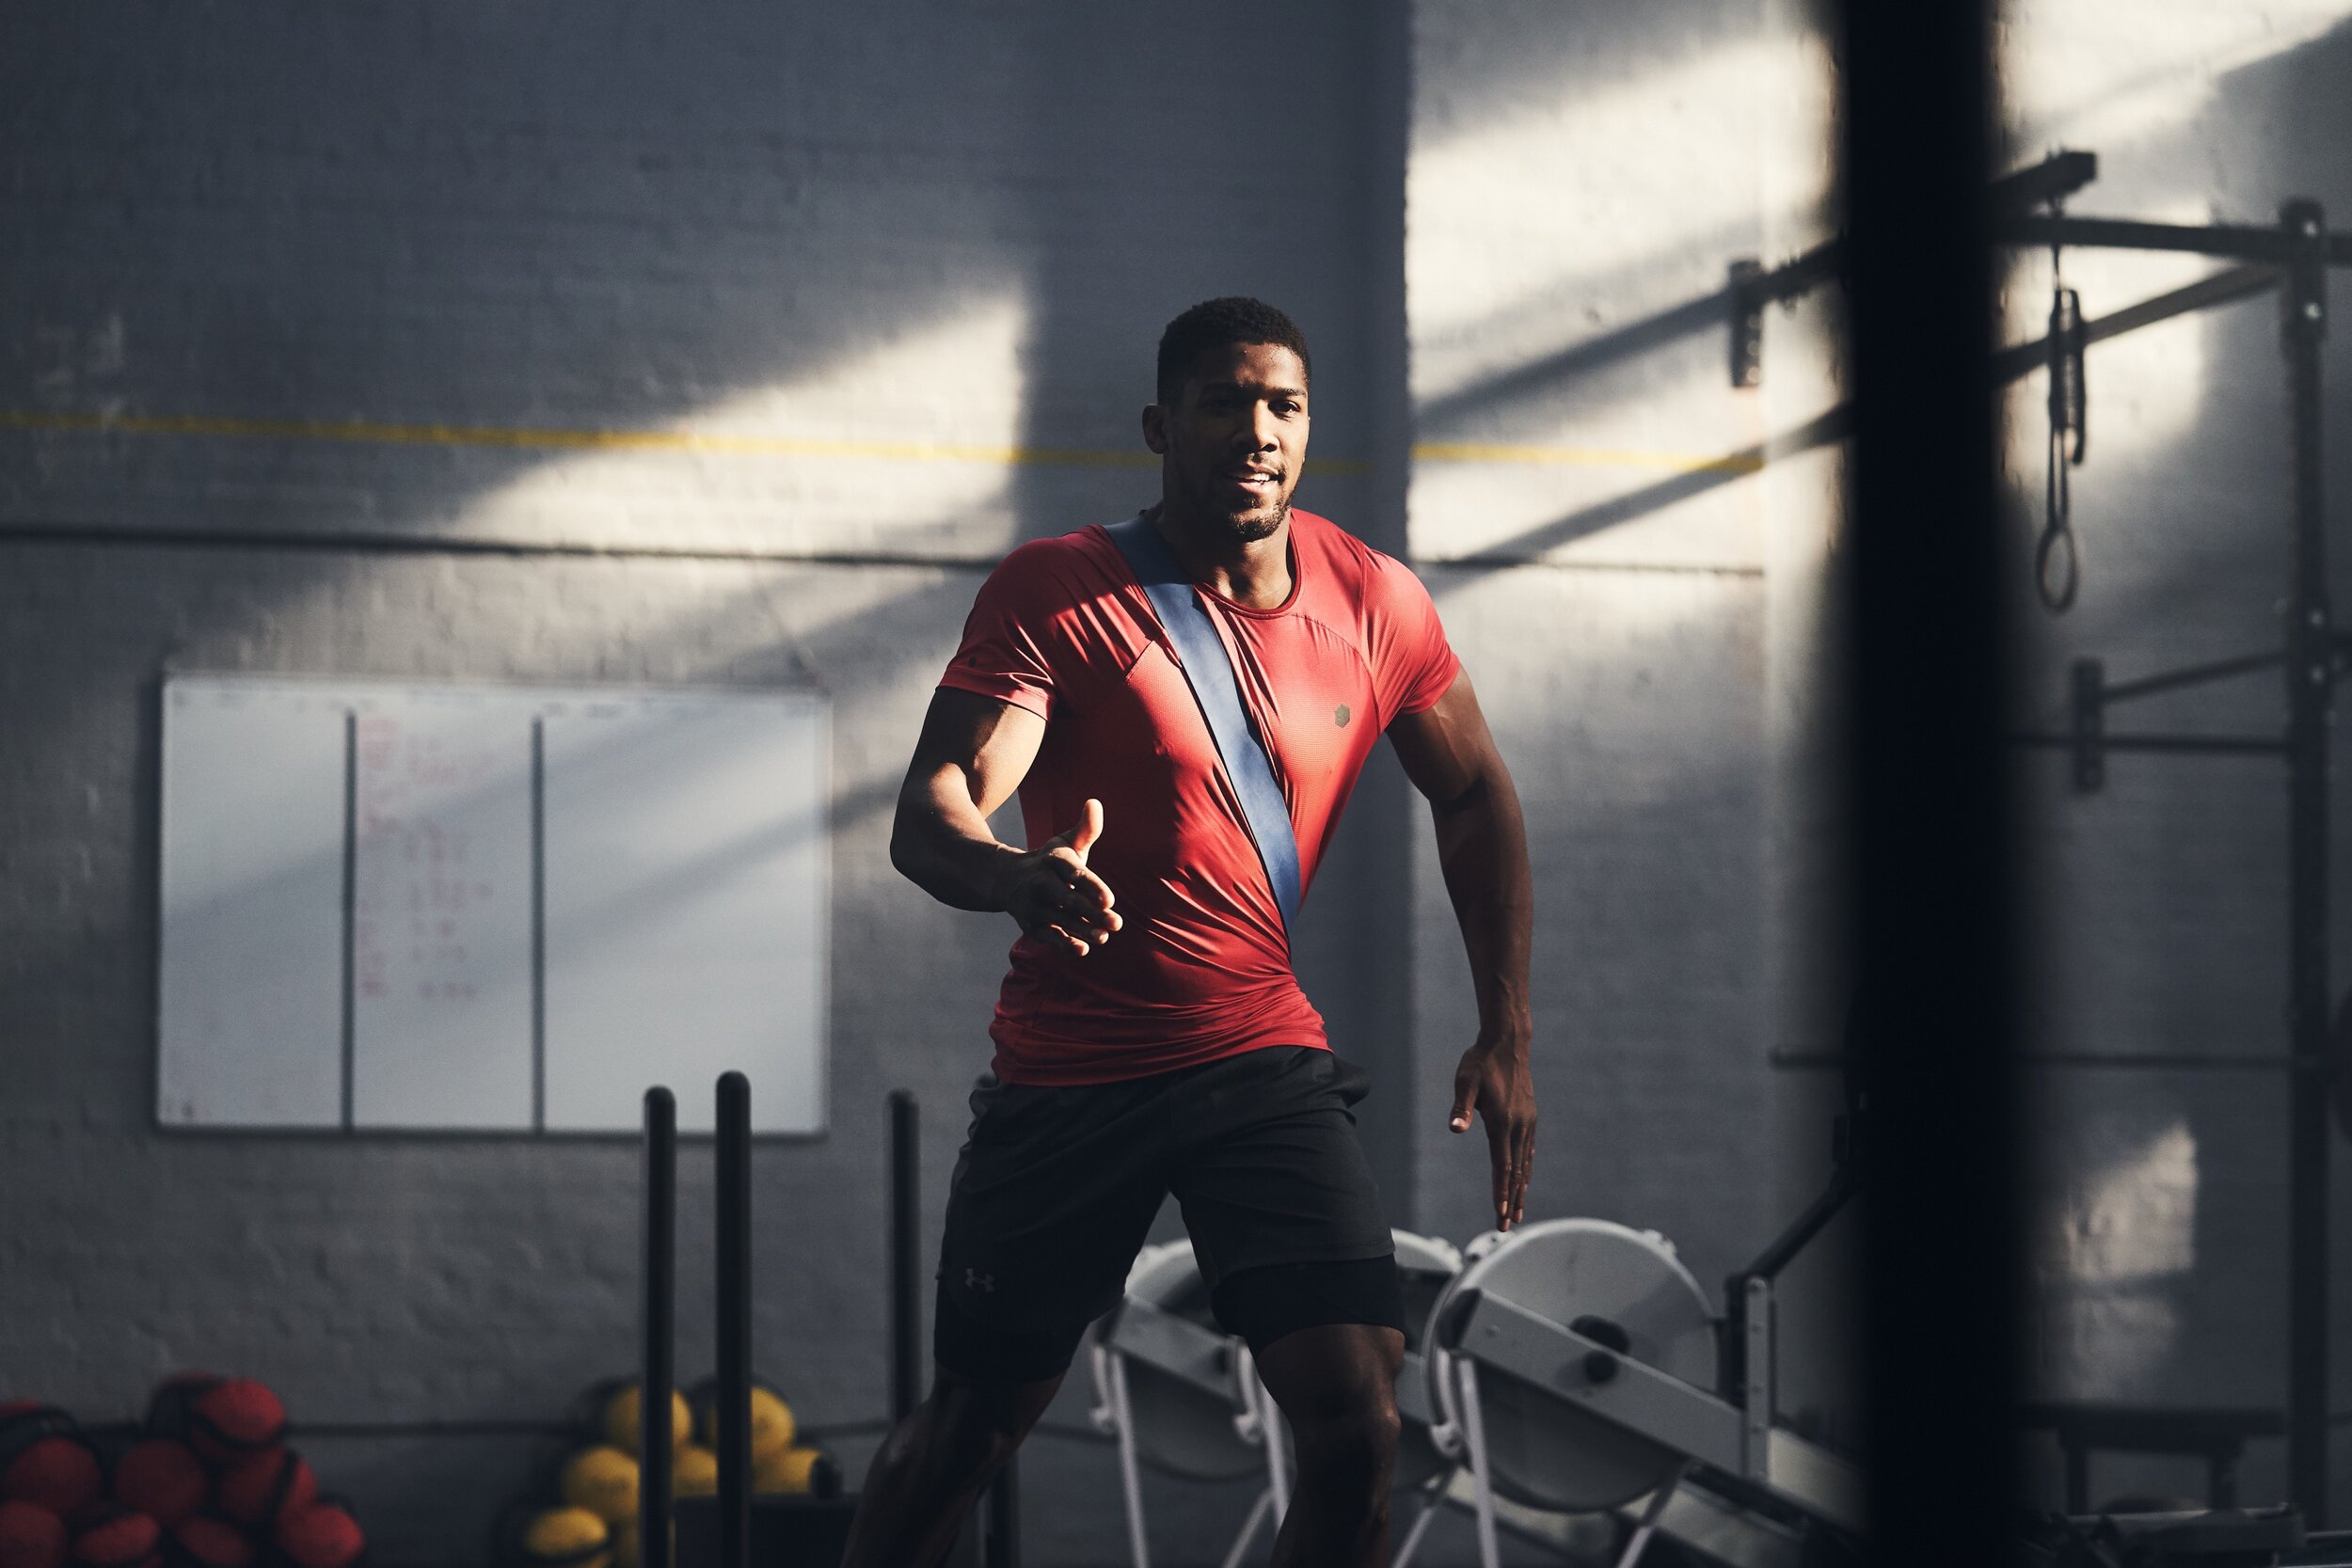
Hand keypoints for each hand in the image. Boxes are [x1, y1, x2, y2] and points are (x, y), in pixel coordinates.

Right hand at [999, 798, 1122, 955]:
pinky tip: (1083, 949)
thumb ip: (1086, 829)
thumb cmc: (1050, 862)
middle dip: (1092, 913)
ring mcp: (1033, 905)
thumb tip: (1094, 802)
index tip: (1109, 900)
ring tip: (1105, 936)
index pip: (1074, 873)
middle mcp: (1040, 883)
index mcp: (1053, 861)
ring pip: (1060, 919)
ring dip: (1082, 930)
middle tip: (1117, 923)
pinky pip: (1048, 935)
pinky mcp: (1030, 924)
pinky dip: (1063, 943)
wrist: (1007, 879)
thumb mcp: (1065, 844)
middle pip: (1068, 899)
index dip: (1092, 887)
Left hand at [1449, 1039, 1535, 1229]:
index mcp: (1503, 1121)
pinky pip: (1528, 1151)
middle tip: (1506, 1226)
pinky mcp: (1529, 1117)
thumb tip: (1454, 1129)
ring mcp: (1527, 1122)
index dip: (1501, 1189)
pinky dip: (1526, 1170)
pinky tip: (1524, 1180)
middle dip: (1511, 1200)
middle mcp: (1519, 1126)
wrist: (1508, 1042)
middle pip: (1516, 1171)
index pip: (1502, 1163)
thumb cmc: (1481, 1062)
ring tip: (1518, 1213)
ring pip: (1525, 1164)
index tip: (1501, 1211)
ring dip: (1520, 1190)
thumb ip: (1461, 1107)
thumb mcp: (1465, 1081)